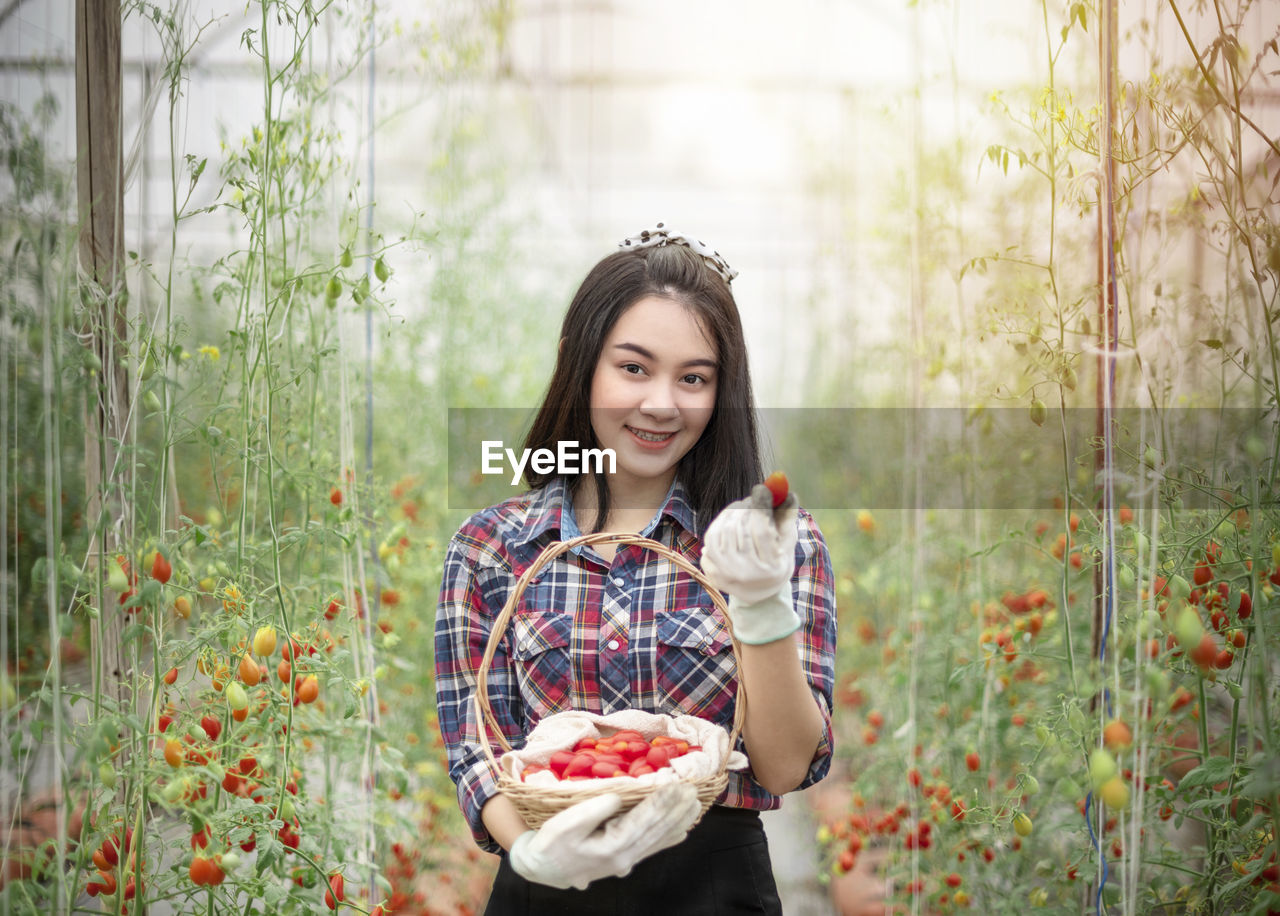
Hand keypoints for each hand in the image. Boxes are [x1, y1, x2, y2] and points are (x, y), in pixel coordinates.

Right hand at [508, 782, 699, 889]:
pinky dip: (668, 838)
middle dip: (676, 809)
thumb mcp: (565, 824)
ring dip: (678, 821)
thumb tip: (617, 797)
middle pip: (656, 831)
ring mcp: (626, 861)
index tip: (678, 786)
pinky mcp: (624, 859)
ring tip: (694, 804)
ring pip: (658, 840)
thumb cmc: (552, 843)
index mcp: (611, 848)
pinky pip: (651, 848)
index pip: (643, 822)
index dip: (662, 803)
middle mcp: (624, 858)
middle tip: (694, 789)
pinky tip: (682, 831)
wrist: (543, 868)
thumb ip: (592, 810)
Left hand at [701, 484, 800, 644]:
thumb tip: (788, 493)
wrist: (759, 593)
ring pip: (722, 532)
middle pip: (739, 530)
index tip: (761, 489)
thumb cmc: (777, 561)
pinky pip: (710, 540)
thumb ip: (788, 519)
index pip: (762, 531)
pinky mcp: (713, 573)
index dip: (760, 507)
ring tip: (741, 508)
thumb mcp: (787, 543)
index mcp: (770, 568)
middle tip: (750, 499)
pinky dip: (718, 525)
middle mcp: (746, 574)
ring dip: (732, 513)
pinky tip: (729, 520)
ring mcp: (727, 575)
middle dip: (745, 508)